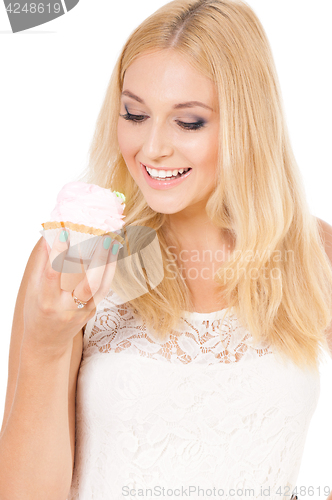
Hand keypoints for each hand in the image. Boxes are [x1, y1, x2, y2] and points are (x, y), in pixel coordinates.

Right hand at [22, 229, 119, 355]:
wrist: (46, 342)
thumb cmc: (37, 310)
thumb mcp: (32, 288)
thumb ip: (41, 263)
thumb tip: (49, 234)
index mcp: (46, 301)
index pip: (53, 274)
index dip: (59, 253)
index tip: (65, 231)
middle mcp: (65, 308)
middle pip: (86, 284)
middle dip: (97, 259)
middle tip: (104, 237)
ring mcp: (81, 312)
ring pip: (100, 288)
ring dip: (109, 264)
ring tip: (112, 242)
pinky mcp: (92, 313)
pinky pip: (103, 290)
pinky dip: (108, 272)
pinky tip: (111, 256)